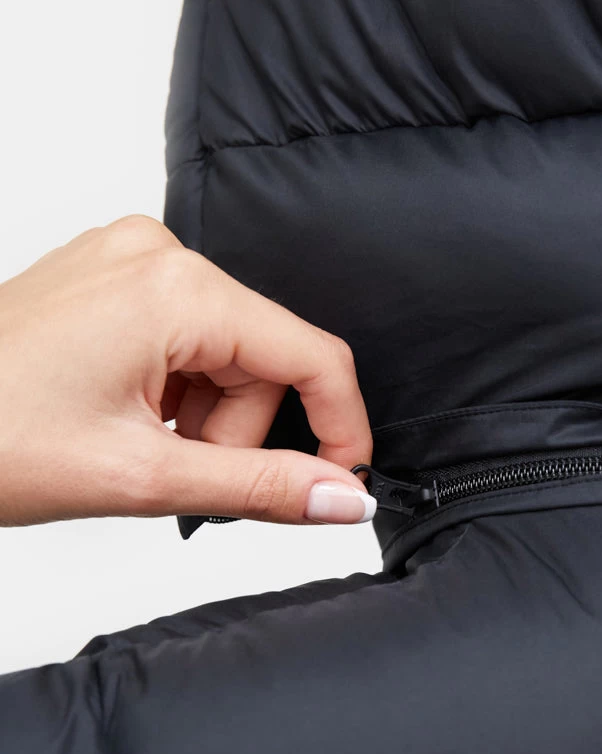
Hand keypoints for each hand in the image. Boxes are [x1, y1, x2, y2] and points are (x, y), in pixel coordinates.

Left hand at [0, 216, 375, 526]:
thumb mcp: (141, 477)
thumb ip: (259, 487)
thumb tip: (340, 498)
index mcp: (175, 288)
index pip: (312, 355)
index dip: (341, 428)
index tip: (340, 483)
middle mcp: (157, 254)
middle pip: (264, 358)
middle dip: (238, 431)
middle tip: (176, 474)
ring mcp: (128, 259)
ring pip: (224, 351)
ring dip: (203, 416)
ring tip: (137, 447)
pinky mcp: (108, 277)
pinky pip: (183, 336)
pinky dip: (173, 391)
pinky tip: (125, 418)